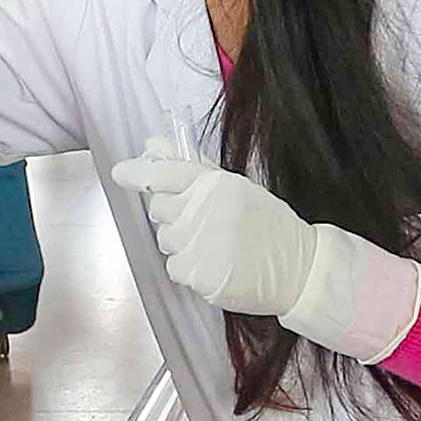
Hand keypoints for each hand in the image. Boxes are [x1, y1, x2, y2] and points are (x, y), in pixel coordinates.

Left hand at [104, 138, 420, 363]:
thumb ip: (193, 168)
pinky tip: (217, 264)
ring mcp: (200, 245)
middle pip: (159, 209)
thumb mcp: (237, 187)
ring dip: (182, 242)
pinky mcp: (199, 275)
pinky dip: (190, 268)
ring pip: (165, 240)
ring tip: (216, 245)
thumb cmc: (268, 225)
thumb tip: (153, 145)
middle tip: (202, 221)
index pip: (163, 173)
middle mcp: (204, 212)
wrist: (298, 268)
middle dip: (172, 213)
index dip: (137, 172)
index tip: (122, 173)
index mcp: (215, 185)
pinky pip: (175, 268)